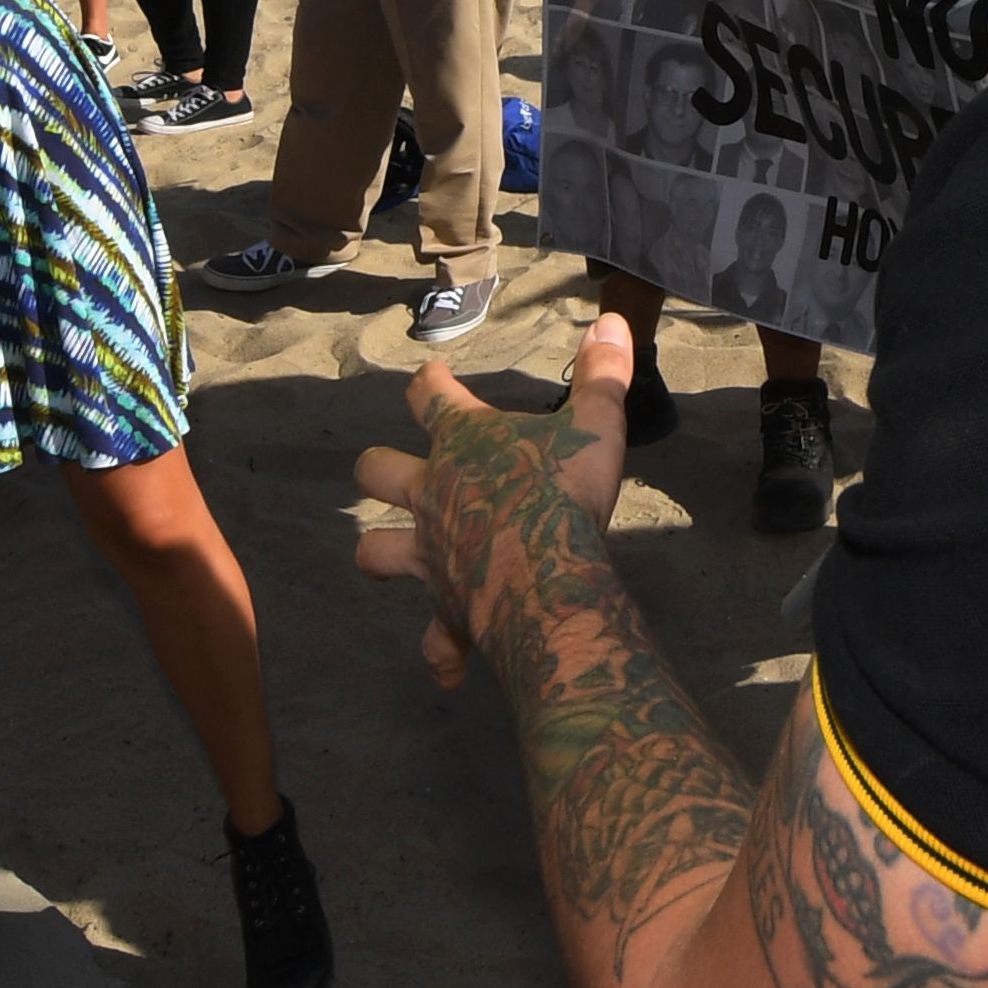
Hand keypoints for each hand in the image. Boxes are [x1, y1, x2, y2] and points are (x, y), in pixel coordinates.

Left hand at [349, 313, 640, 668]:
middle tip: (397, 469)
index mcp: (464, 444)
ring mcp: (431, 556)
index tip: (431, 375)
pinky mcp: (447, 609)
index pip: (431, 396)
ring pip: (376, 551)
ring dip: (381, 552)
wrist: (546, 579)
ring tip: (394, 555)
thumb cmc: (565, 494)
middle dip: (381, 468)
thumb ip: (602, 372)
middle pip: (377, 470)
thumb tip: (611, 318)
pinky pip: (437, 639)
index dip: (430, 383)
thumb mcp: (596, 423)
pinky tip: (450, 668)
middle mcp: (432, 495)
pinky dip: (442, 651)